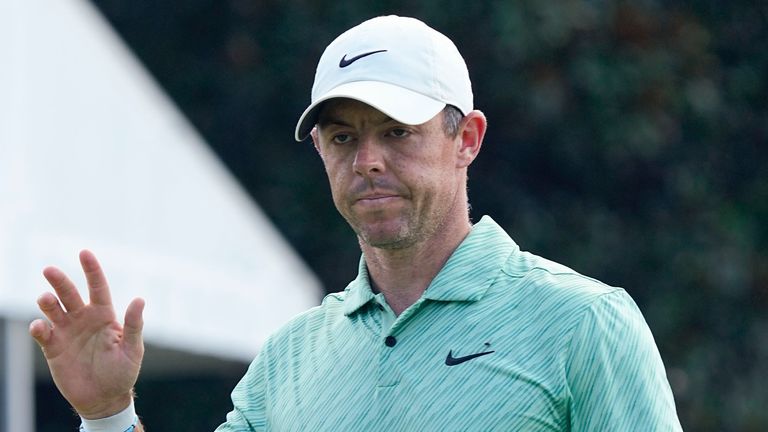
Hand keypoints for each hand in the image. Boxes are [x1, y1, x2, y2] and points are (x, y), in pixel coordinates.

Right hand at [29, 250, 144, 418]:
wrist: (104, 398)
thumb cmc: (123, 372)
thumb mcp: (133, 349)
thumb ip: (133, 325)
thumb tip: (140, 299)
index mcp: (104, 315)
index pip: (97, 287)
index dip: (91, 270)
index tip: (84, 253)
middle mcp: (84, 319)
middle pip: (69, 294)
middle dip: (59, 281)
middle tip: (49, 270)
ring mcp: (67, 332)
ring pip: (53, 310)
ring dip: (47, 302)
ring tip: (45, 299)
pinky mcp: (53, 348)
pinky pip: (43, 333)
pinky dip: (39, 328)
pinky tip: (40, 327)